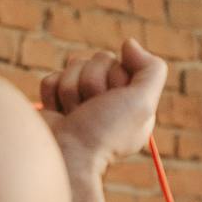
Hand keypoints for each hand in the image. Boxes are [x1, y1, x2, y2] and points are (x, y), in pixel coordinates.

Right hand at [36, 39, 167, 179]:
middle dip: (92, 83)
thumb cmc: (104, 134)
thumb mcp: (142, 103)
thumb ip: (151, 69)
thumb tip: (129, 43)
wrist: (65, 157)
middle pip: (98, 59)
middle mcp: (105, 96)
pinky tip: (59, 116)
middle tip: (91, 111)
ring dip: (71, 91)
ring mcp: (77, 98)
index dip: (116, 77)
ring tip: (74, 116)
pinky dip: (52, 96)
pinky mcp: (52, 101)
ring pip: (73, 65)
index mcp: (129, 97)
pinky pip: (51, 78)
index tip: (112, 102)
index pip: (121, 60)